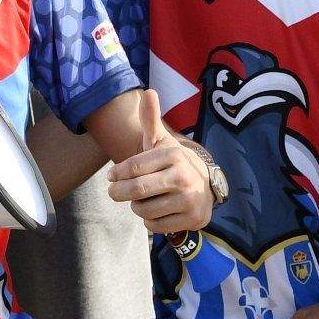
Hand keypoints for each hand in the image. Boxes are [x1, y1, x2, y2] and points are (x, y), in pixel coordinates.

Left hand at [107, 91, 217, 233]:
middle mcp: (184, 177)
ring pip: (143, 211)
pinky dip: (150, 221)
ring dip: (136, 207)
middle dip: (119, 193)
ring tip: (143, 200)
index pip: (134, 167)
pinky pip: (155, 226)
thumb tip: (149, 92)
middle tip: (114, 192)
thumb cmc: (174, 163)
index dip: (118, 174)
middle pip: (137, 190)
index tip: (111, 176)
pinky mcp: (191, 220)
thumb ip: (151, 120)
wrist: (206, 187)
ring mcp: (189, 200)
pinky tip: (158, 211)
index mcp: (174, 155)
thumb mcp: (162, 142)